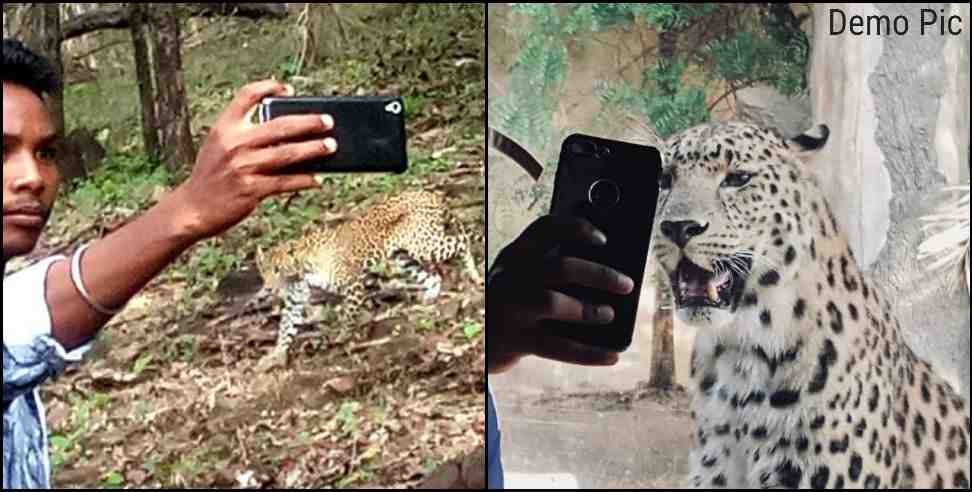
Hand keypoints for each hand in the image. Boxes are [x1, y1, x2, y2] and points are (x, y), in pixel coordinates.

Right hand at [167, 80, 336, 240]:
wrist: (193, 208)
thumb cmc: (213, 176)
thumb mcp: (219, 147)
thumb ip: (245, 135)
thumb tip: (290, 135)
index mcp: (225, 128)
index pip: (246, 96)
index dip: (268, 88)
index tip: (288, 89)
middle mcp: (234, 144)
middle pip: (279, 125)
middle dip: (308, 122)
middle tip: (328, 121)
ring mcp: (243, 167)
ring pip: (287, 154)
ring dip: (313, 149)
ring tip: (331, 146)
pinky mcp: (251, 189)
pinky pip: (285, 182)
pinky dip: (304, 180)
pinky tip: (316, 179)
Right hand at [486, 215, 634, 374]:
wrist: (479, 340)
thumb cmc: (515, 303)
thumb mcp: (525, 277)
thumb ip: (555, 270)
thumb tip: (613, 274)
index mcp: (516, 254)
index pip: (545, 229)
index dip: (576, 229)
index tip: (604, 239)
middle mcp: (510, 276)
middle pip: (560, 266)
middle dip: (599, 274)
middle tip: (626, 284)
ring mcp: (510, 308)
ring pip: (552, 302)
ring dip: (588, 309)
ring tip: (610, 315)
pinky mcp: (515, 340)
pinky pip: (558, 347)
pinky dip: (589, 353)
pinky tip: (612, 356)